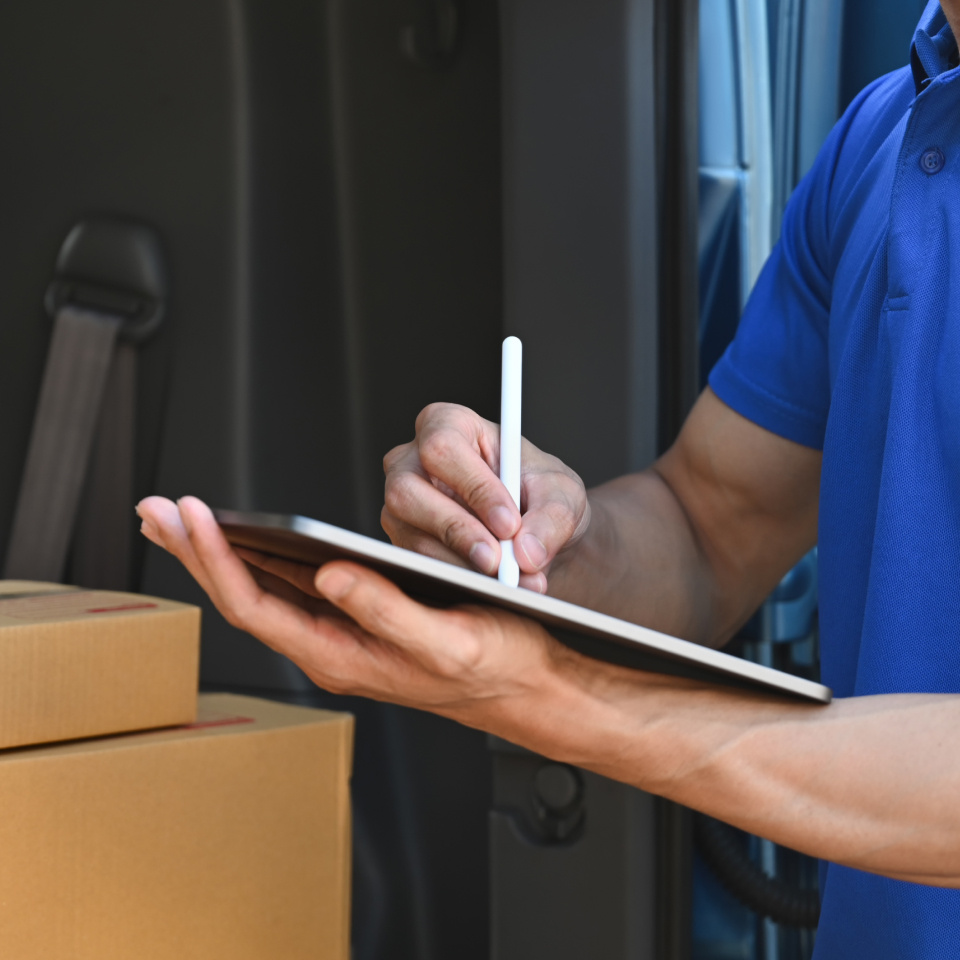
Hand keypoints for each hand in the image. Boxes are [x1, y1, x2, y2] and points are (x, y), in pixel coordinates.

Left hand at [135, 496, 563, 723]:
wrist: (522, 684)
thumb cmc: (492, 666)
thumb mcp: (444, 642)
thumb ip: (386, 613)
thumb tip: (332, 576)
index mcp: (341, 657)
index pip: (258, 606)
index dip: (220, 560)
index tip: (195, 516)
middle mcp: (329, 648)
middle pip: (242, 596)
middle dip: (195, 551)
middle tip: (154, 509)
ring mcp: (338, 634)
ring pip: (261, 589)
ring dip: (217, 553)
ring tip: (180, 519)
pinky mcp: (354, 618)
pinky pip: (289, 586)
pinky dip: (258, 556)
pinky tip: (245, 540)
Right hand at [381, 403, 589, 592]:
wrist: (535, 531)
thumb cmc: (540, 493)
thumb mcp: (562, 495)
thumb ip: (551, 519)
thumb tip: (526, 553)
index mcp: (447, 425)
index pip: (443, 449)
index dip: (475, 488)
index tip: (509, 523)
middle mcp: (411, 461)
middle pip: (407, 492)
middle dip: (457, 531)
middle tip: (499, 563)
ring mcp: (401, 505)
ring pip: (410, 536)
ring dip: (460, 564)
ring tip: (507, 582)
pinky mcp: (403, 542)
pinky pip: (418, 564)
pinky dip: (458, 580)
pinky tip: (491, 589)